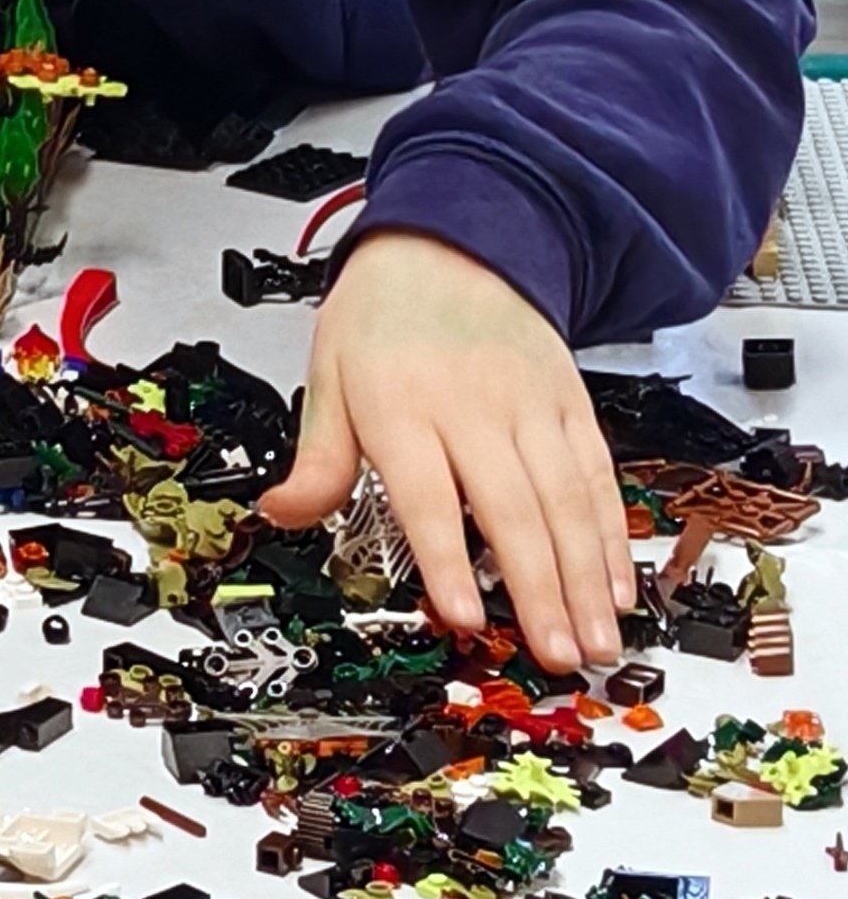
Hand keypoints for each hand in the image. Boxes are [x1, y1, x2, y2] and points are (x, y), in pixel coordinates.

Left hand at [258, 228, 632, 672]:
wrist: (451, 243)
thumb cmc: (382, 316)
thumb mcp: (328, 376)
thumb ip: (317, 456)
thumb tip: (281, 512)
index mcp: (402, 405)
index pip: (428, 496)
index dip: (447, 559)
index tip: (465, 616)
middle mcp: (473, 407)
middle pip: (512, 509)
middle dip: (538, 589)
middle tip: (554, 654)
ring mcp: (530, 406)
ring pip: (566, 501)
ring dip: (585, 579)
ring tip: (594, 640)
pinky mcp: (569, 404)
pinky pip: (596, 476)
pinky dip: (611, 534)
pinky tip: (616, 584)